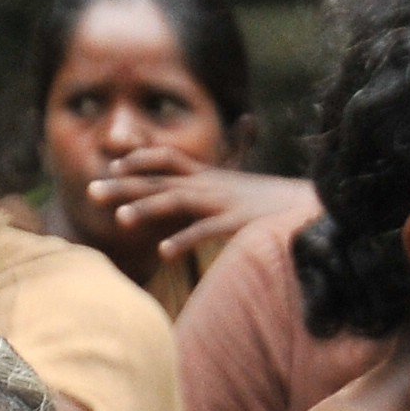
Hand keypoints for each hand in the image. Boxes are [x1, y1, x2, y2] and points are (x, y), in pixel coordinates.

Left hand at [93, 149, 319, 261]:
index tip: (113, 166)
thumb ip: (217, 197)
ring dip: (146, 208)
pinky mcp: (240, 224)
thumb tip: (197, 207)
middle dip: (124, 184)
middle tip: (90, 191)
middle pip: (160, 179)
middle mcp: (213, 184)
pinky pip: (207, 232)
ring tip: (119, 219)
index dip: (139, 159)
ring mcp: (225, 202)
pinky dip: (185, 240)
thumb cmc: (281, 209)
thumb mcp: (243, 196)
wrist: (319, 209)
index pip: (168, 159)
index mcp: (213, 176)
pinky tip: (163, 251)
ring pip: (177, 200)